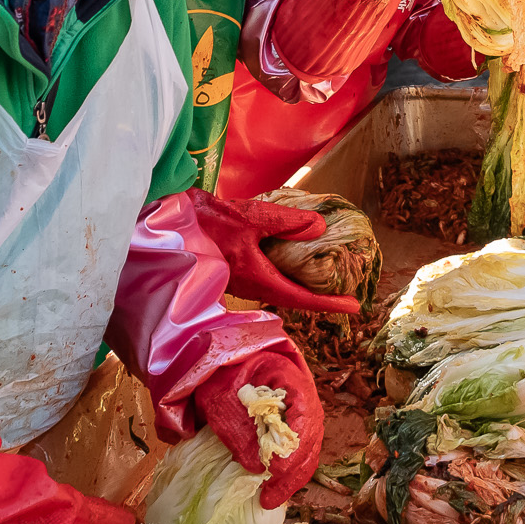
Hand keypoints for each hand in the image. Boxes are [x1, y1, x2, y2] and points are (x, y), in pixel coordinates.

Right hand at [188, 190, 360, 315]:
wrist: (170, 224)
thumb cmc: (208, 222)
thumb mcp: (251, 216)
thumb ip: (286, 222)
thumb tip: (320, 227)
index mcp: (258, 278)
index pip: (301, 298)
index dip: (329, 303)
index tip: (354, 307)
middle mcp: (251, 287)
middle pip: (292, 299)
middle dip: (319, 299)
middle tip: (345, 295)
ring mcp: (241, 282)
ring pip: (279, 291)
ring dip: (302, 288)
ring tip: (324, 280)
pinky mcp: (234, 273)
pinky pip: (266, 281)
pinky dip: (285, 275)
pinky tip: (291, 262)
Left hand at [193, 348, 322, 507]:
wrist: (218, 359)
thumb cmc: (220, 371)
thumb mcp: (221, 396)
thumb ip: (236, 427)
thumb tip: (257, 468)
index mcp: (289, 376)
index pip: (305, 414)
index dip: (294, 445)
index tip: (277, 470)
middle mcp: (302, 394)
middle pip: (311, 436)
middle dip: (294, 471)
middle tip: (271, 497)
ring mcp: (300, 409)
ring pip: (309, 447)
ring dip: (293, 476)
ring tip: (271, 498)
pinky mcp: (290, 423)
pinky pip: (298, 450)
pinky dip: (289, 470)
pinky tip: (275, 486)